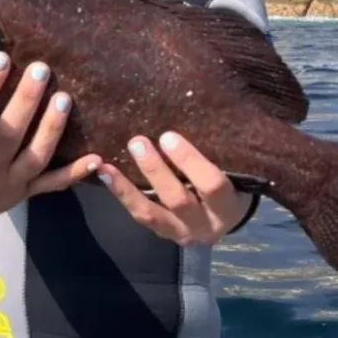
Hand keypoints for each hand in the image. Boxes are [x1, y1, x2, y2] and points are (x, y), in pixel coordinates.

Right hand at [0, 51, 102, 226]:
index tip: (1, 58)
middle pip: (8, 134)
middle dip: (25, 101)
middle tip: (41, 69)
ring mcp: (10, 182)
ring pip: (35, 156)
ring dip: (51, 128)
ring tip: (64, 98)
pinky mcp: (27, 193)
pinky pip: (53, 184)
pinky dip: (75, 173)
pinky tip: (96, 159)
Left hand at [96, 132, 254, 244]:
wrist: (224, 216)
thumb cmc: (230, 180)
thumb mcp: (233, 169)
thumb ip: (218, 148)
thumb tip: (198, 105)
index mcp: (229, 205)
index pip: (212, 186)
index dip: (190, 161)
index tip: (168, 136)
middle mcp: (205, 225)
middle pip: (178, 200)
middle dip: (155, 171)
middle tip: (137, 142)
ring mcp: (180, 232)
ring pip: (150, 212)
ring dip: (126, 188)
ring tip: (106, 165)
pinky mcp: (160, 231)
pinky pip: (138, 214)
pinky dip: (120, 193)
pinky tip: (104, 174)